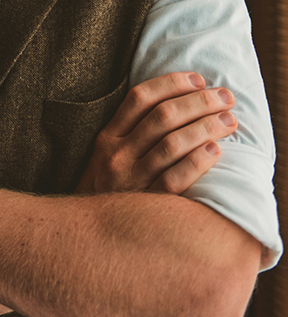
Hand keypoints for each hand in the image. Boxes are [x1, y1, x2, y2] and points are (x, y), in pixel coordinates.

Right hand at [76, 72, 236, 194]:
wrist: (87, 237)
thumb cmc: (107, 189)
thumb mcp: (105, 155)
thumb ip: (130, 132)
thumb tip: (176, 103)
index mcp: (108, 136)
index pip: (140, 98)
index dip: (172, 83)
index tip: (198, 79)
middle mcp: (117, 154)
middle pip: (163, 116)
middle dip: (199, 102)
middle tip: (225, 97)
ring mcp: (131, 180)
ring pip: (172, 144)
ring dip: (205, 128)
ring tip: (229, 121)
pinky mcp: (146, 204)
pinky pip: (175, 179)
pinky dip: (197, 162)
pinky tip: (215, 151)